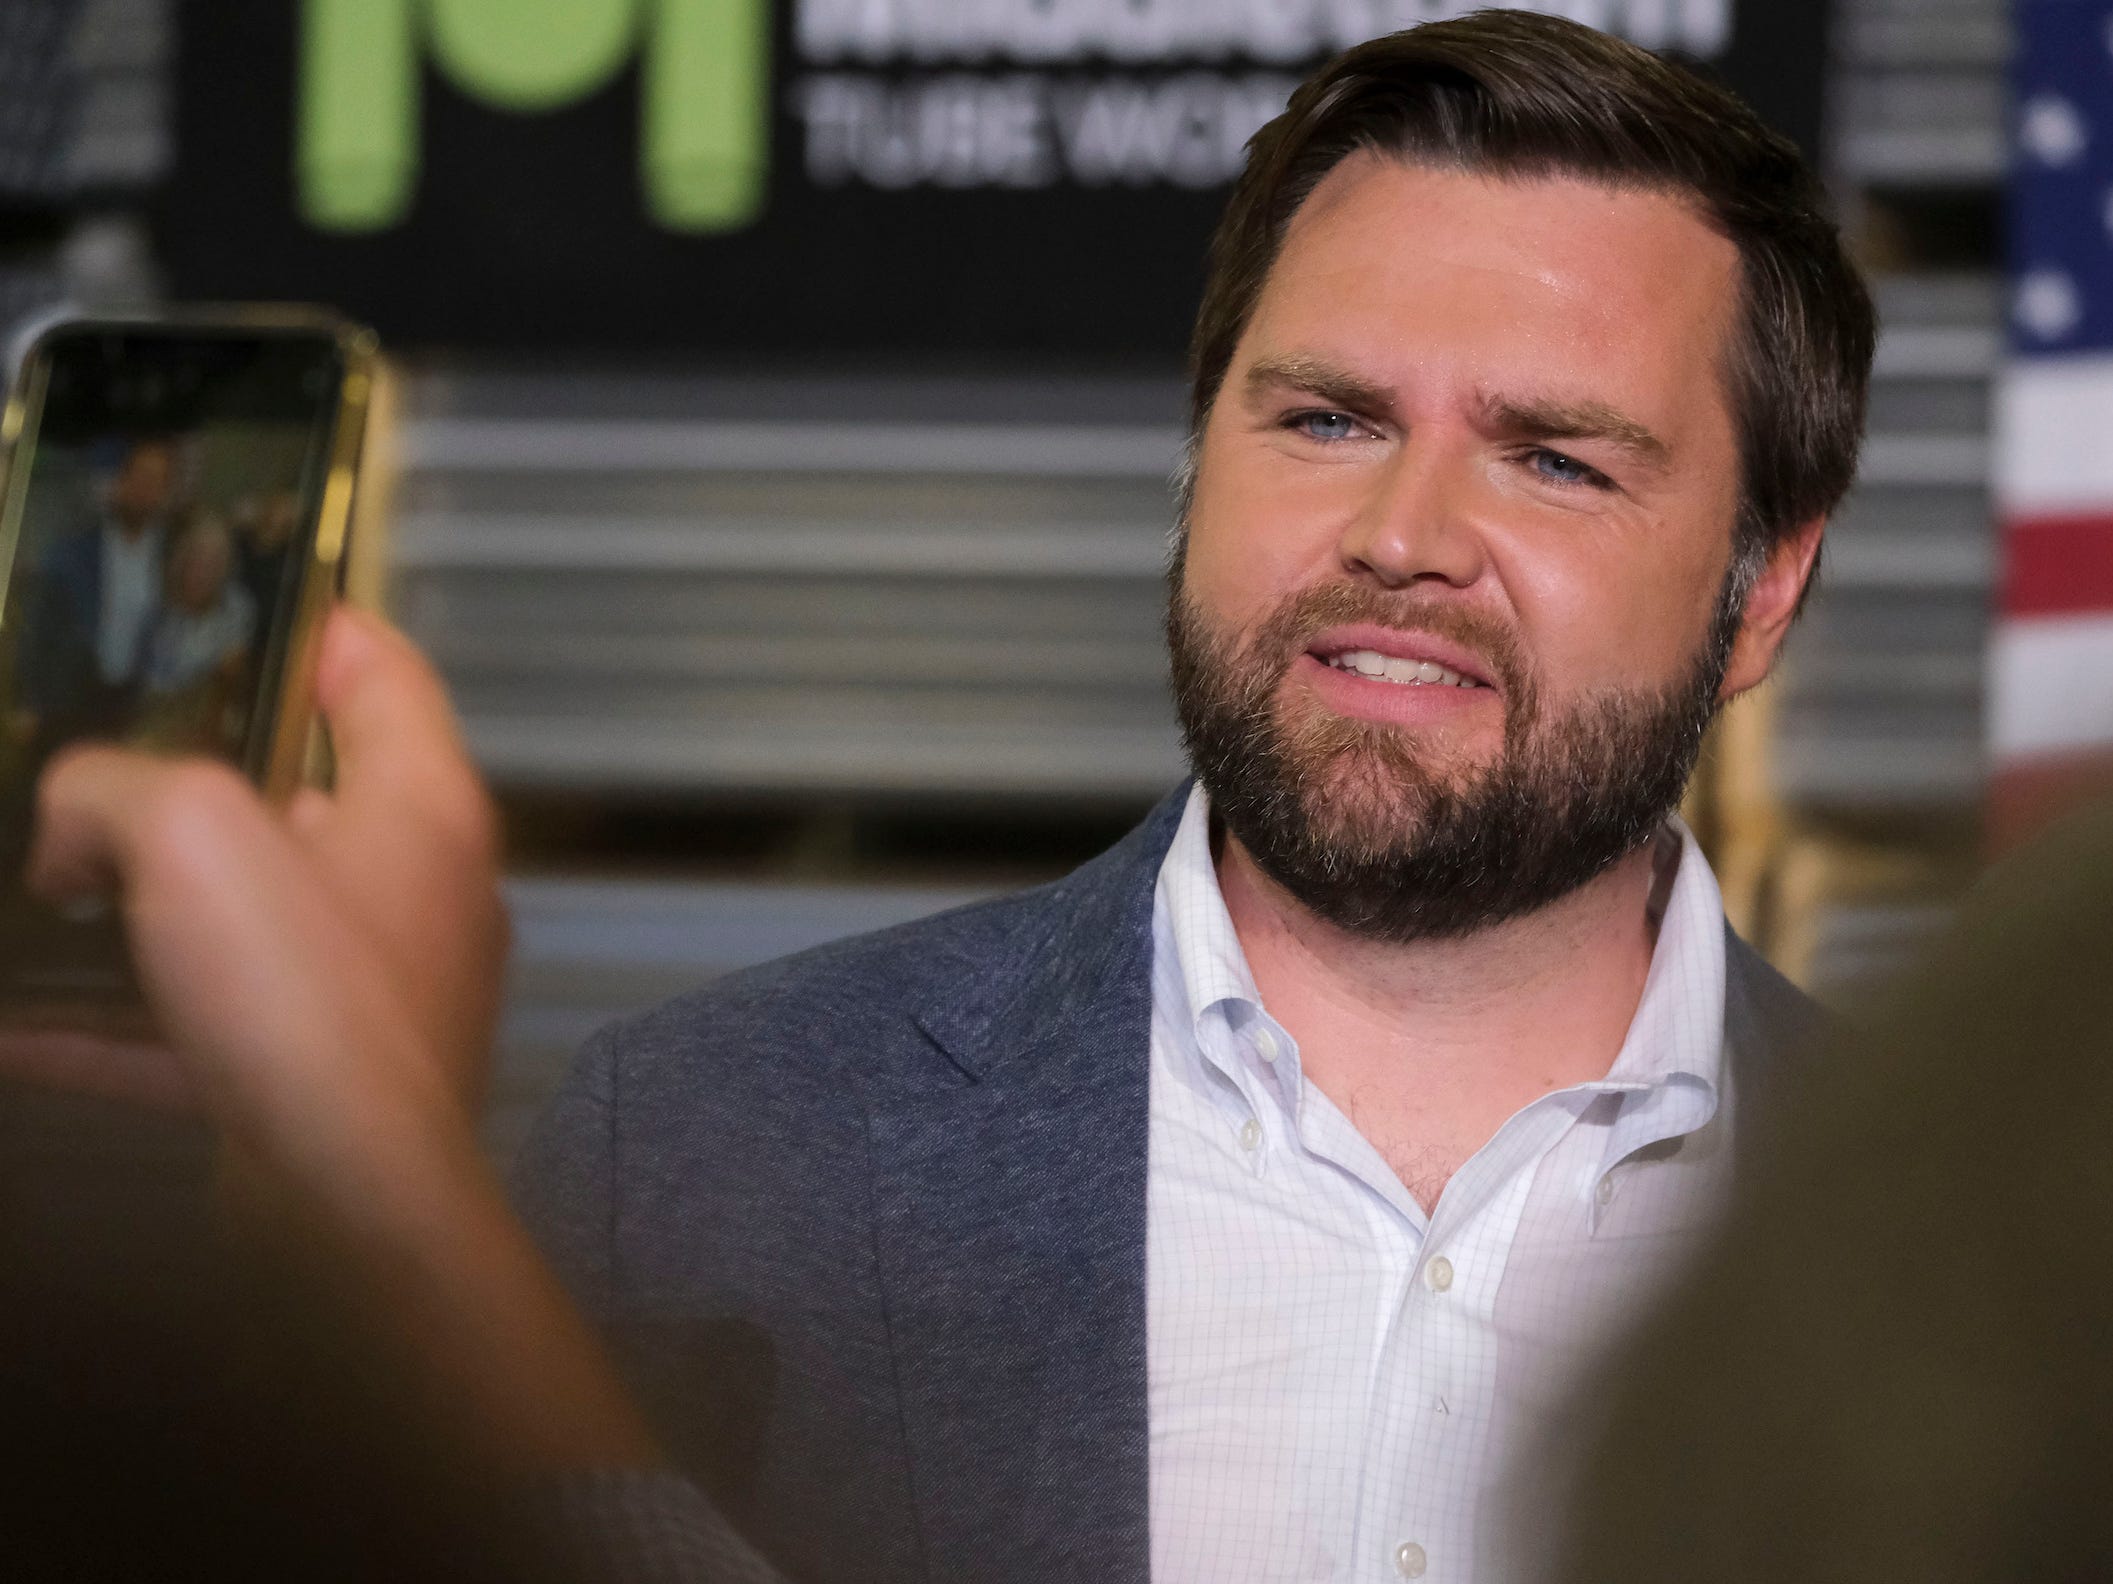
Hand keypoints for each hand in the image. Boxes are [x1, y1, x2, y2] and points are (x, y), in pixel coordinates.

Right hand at [0, 608, 656, 1469]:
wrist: (346, 1207)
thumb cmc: (303, 997)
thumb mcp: (191, 835)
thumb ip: (116, 790)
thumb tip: (74, 827)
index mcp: (423, 804)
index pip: (379, 669)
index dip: (304, 620)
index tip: (217, 602)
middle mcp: (412, 886)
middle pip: (298, 792)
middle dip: (185, 775)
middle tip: (85, 751)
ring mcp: (367, 988)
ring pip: (237, 916)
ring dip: (136, 904)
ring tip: (36, 879)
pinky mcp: (313, 1077)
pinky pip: (196, 1027)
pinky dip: (112, 1022)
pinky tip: (22, 1023)